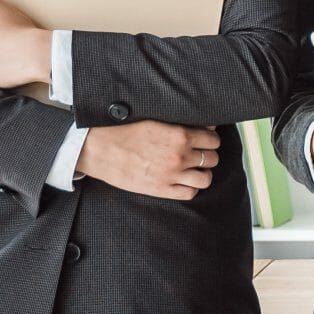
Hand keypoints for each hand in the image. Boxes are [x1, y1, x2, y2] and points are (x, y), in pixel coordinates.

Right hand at [76, 121, 218, 199]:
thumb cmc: (125, 130)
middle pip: (212, 158)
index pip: (213, 139)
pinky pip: (190, 193)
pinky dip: (191, 187)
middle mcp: (180, 156)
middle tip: (199, 153)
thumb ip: (182, 124)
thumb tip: (206, 127)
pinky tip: (184, 181)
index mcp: (180, 135)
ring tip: (195, 168)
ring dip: (203, 172)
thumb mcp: (156, 120)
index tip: (205, 139)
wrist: (99, 149)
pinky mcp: (161, 190)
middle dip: (208, 154)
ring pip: (206, 178)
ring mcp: (172, 175)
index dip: (211, 139)